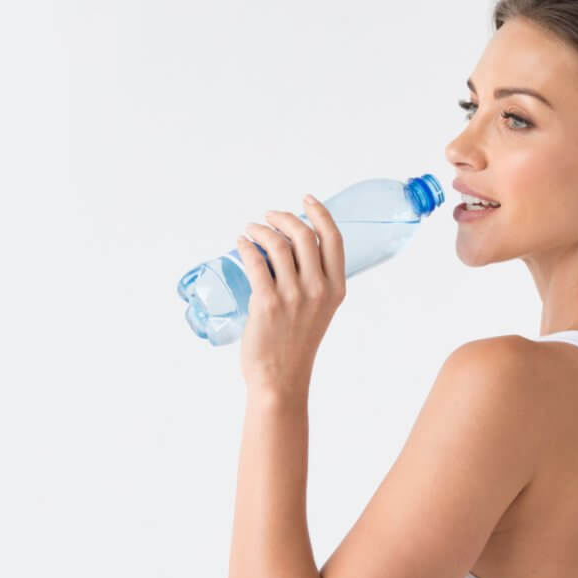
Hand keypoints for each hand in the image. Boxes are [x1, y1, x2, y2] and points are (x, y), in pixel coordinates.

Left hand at [234, 195, 345, 396]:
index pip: (333, 239)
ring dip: (261, 229)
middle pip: (303, 235)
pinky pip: (255, 261)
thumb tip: (292, 247)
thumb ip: (315, 281)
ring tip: (250, 230)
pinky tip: (241, 244)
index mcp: (336, 289)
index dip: (320, 213)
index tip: (306, 199)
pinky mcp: (267, 303)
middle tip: (267, 216)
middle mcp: (318, 289)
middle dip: (283, 217)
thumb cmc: (297, 343)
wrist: (281, 378)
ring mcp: (293, 296)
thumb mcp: (320, 310)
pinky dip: (246, 246)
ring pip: (277, 244)